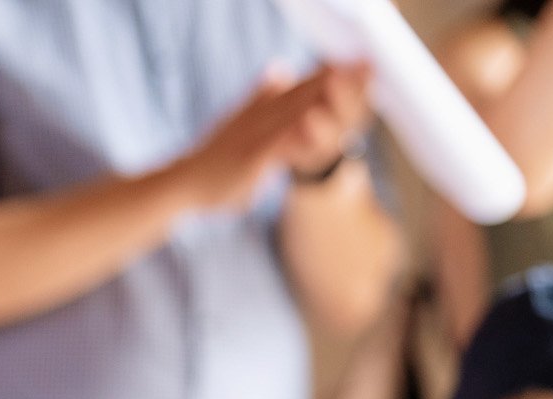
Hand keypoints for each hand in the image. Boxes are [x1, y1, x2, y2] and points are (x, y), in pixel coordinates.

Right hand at [175, 64, 365, 212]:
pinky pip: (278, 145)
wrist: (183, 182)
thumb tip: (278, 69)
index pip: (302, 87)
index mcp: (262, 110)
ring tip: (348, 81)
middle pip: (304, 95)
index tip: (362, 62)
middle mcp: (260, 118)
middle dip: (338, 81)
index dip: (332, 73)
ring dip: (323, 97)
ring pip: (294, 114)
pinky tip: (315, 122)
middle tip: (369, 65)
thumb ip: (260, 97)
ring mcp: (255, 137)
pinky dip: (297, 132)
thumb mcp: (238, 122)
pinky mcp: (250, 160)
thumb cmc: (213, 159)